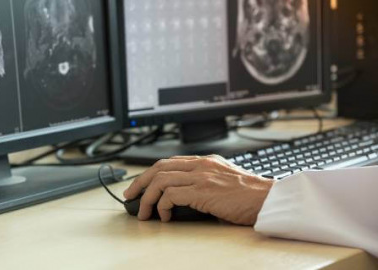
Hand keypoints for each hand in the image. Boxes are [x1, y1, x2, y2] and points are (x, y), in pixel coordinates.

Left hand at [123, 155, 275, 224]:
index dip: (151, 173)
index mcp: (205, 161)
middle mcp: (200, 165)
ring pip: (160, 180)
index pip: (169, 162)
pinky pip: (170, 195)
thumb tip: (183, 196)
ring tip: (143, 212)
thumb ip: (205, 180)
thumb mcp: (224, 180)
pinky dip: (162, 206)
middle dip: (140, 181)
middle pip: (159, 167)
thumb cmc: (249, 195)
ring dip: (147, 197)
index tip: (141, 184)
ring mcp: (200, 176)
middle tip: (130, 195)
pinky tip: (165, 216)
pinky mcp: (202, 191)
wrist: (267, 199)